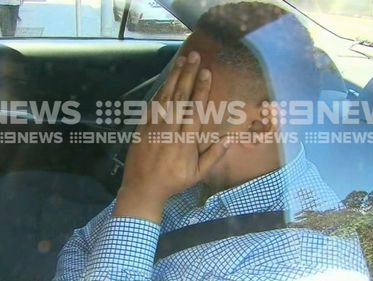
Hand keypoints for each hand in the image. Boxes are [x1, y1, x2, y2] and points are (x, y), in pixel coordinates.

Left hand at [113, 51, 229, 222]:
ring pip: (165, 96)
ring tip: (181, 60)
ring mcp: (154, 126)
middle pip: (180, 96)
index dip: (201, 89)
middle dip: (188, 74)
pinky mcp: (142, 126)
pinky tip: (165, 80)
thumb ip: (214, 156)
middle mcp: (170, 128)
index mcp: (185, 139)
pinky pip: (152, 104)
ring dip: (174, 77)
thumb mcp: (198, 174)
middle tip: (194, 56)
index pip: (196, 109)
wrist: (142, 188)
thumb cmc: (173, 181)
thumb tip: (229, 138)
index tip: (207, 72)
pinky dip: (159, 90)